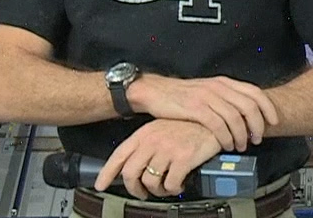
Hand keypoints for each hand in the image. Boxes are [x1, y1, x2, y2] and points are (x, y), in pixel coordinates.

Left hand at [94, 119, 222, 198]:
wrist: (212, 119)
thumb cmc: (188, 125)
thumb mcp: (161, 129)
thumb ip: (147, 145)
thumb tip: (137, 166)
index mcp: (144, 134)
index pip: (119, 156)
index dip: (107, 173)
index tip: (100, 185)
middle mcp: (152, 141)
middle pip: (131, 174)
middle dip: (136, 190)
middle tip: (144, 193)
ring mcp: (167, 150)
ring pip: (150, 182)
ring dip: (158, 191)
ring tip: (167, 188)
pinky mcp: (183, 159)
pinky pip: (171, 184)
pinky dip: (174, 188)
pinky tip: (180, 183)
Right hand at [129, 74, 279, 151]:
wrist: (155, 91)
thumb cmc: (181, 96)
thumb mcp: (207, 91)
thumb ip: (225, 99)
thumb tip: (245, 114)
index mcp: (223, 82)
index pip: (254, 92)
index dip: (268, 107)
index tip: (274, 121)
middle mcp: (218, 87)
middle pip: (249, 106)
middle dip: (257, 125)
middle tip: (257, 139)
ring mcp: (207, 97)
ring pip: (235, 118)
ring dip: (242, 135)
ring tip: (241, 146)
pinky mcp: (195, 109)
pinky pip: (218, 125)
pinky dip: (226, 137)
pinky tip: (226, 145)